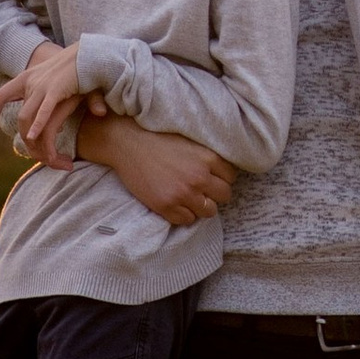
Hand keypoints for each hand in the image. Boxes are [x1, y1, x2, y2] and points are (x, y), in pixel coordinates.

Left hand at [0, 43, 82, 163]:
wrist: (87, 51)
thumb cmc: (75, 70)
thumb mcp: (58, 87)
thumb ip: (53, 107)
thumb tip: (58, 129)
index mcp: (26, 78)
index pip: (0, 96)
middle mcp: (30, 82)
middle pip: (20, 118)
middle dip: (25, 139)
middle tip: (37, 154)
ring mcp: (42, 86)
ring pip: (27, 118)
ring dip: (32, 139)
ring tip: (44, 154)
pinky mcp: (56, 90)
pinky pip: (43, 111)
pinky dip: (37, 125)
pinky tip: (35, 138)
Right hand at [81, 109, 234, 228]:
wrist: (128, 143)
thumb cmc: (158, 138)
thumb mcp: (190, 141)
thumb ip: (207, 155)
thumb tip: (222, 170)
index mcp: (208, 158)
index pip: (231, 177)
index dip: (221, 178)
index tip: (212, 178)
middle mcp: (199, 178)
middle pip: (224, 196)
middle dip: (214, 194)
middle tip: (202, 190)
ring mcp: (183, 194)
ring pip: (208, 212)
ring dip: (200, 206)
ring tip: (189, 198)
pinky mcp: (166, 206)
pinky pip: (187, 220)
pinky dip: (183, 214)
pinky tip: (175, 203)